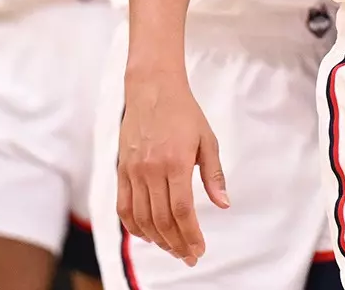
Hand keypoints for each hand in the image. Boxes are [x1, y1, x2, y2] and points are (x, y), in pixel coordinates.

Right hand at [117, 69, 227, 265]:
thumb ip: (214, 175)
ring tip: (172, 249)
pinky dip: (134, 226)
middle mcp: (151, 170)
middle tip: (188, 256)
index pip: (182, 211)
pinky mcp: (121, 169)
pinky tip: (147, 236)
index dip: (191, 235)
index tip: (199, 250)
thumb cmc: (184, 113)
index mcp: (176, 163)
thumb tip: (223, 204)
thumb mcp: (207, 140)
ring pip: (142, 218)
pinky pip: (124, 206)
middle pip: (162, 220)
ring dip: (157, 239)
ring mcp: (133, 171)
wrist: (152, 89)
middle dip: (176, 244)